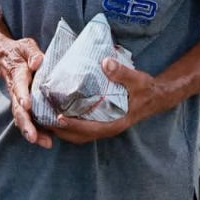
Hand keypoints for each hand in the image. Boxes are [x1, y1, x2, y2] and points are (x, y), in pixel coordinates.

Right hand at [0, 31, 51, 148]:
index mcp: (17, 74)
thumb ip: (32, 53)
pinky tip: (46, 140)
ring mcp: (17, 99)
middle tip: (33, 137)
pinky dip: (35, 131)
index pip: (18, 85)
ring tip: (44, 143)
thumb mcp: (26, 46)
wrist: (2, 56)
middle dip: (25, 124)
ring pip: (21, 117)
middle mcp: (15, 90)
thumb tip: (38, 62)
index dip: (22, 95)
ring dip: (30, 131)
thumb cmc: (18, 51)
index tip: (26, 105)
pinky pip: (26, 119)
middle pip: (18, 109)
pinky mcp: (22, 105)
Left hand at [53, 58, 167, 144]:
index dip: (73, 126)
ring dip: (63, 130)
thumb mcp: (137, 79)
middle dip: (61, 131)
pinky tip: (59, 112)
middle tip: (43, 119)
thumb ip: (121, 73)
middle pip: (80, 136)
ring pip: (80, 135)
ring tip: (45, 118)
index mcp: (115, 123)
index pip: (90, 129)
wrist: (156, 96)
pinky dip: (70, 125)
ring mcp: (105, 127)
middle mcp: (108, 128)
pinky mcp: (103, 122)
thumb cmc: (145, 89)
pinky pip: (83, 127)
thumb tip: (105, 63)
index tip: (57, 118)